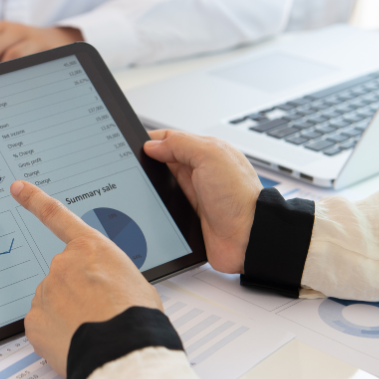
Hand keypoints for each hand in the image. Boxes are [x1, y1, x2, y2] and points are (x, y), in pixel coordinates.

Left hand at [0, 22, 81, 72]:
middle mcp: (15, 30)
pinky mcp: (47, 50)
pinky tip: (15, 90)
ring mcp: (32, 39)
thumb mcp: (9, 49)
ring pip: (10, 55)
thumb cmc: (31, 52)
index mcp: (1, 30)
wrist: (65, 42)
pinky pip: (29, 63)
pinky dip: (19, 76)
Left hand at [10, 180, 161, 376]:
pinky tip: (74, 341)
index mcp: (91, 248)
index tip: (17, 188)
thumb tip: (102, 289)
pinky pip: (42, 325)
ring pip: (52, 302)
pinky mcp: (34, 320)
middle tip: (98, 313)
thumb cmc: (137, 317)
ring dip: (66, 314)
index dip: (34, 200)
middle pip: (62, 276)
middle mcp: (63, 264)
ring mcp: (45, 291)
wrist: (124, 350)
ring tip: (91, 329)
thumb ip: (108, 274)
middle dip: (75, 293)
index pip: (58, 216)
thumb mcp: (133, 281)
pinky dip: (55, 334)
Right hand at [143, 131, 261, 273]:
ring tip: (135, 186)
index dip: (151, 141)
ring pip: (163, 184)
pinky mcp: (190, 215)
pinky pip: (166, 206)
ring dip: (151, 186)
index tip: (131, 144)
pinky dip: (156, 206)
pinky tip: (147, 207)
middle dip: (147, 163)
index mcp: (206, 152)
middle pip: (164, 162)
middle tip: (129, 167)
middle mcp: (200, 172)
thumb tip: (152, 145)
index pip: (171, 139)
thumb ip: (181, 145)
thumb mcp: (210, 156)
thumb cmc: (239, 197)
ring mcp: (194, 195)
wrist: (249, 238)